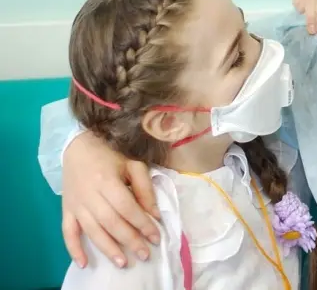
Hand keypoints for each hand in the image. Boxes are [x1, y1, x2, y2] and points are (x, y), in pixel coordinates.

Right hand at [62, 131, 159, 268]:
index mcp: (107, 181)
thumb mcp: (132, 164)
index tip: (156, 236)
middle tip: (145, 254)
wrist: (76, 146)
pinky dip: (73, 249)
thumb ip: (144, 188)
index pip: (127, 207)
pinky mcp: (66, 210)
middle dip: (130, 240)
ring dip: (108, 248)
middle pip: (111, 222)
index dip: (142, 223)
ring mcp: (76, 204)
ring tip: (123, 262)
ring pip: (92, 230)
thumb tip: (154, 214)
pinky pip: (67, 232)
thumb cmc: (109, 154)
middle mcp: (90, 195)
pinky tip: (84, 263)